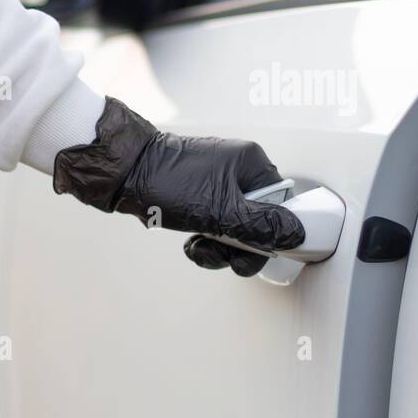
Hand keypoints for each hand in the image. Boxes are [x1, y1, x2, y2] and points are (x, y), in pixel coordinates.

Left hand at [51, 97, 304, 275]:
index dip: (268, 235)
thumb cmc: (167, 183)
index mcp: (251, 164)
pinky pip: (213, 224)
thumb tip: (296, 234)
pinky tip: (189, 243)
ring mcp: (216, 182)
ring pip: (233, 228)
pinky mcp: (196, 195)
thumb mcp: (220, 212)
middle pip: (256, 222)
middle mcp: (237, 170)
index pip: (280, 207)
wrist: (121, 173)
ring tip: (197, 248)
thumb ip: (260, 227)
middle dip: (238, 247)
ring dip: (218, 247)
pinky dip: (204, 239)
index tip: (252, 251)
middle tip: (221, 253)